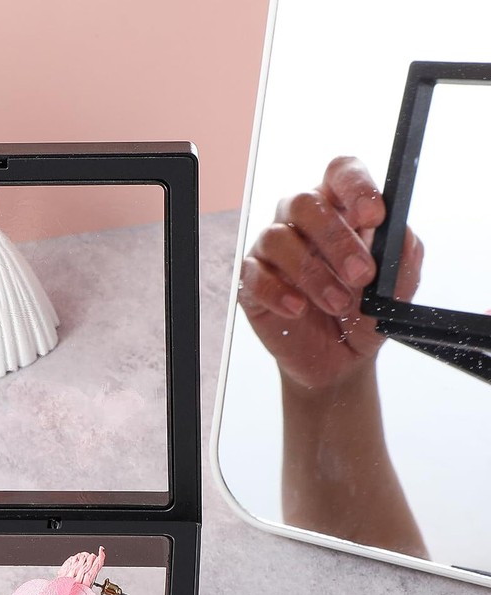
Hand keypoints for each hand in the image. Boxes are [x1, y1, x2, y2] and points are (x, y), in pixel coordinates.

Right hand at [239, 156, 423, 391]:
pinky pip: (254, 275)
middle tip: (362, 275)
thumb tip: (401, 234)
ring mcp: (272, 251)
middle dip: (336, 239)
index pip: (340, 173)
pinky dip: (278, 292)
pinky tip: (298, 309)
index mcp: (340, 209)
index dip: (355, 187)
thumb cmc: (364, 316)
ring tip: (338, 304)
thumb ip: (402, 259)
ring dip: (313, 273)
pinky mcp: (252, 283)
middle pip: (305, 202)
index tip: (374, 217)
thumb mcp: (396, 291)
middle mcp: (302, 222)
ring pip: (278, 238)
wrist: (339, 361)